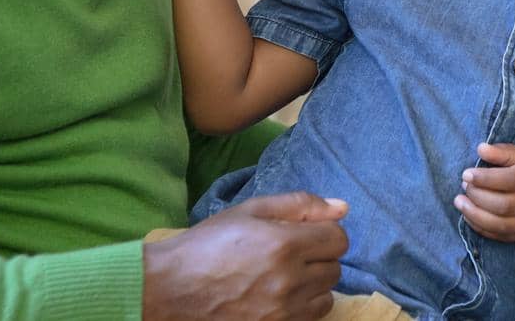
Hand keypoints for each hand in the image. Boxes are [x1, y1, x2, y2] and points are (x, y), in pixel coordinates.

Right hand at [143, 192, 349, 320]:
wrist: (172, 289)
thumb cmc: (208, 244)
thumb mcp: (249, 211)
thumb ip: (299, 205)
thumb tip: (342, 207)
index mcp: (284, 245)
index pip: (339, 239)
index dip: (324, 231)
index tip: (305, 232)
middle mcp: (290, 282)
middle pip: (335, 267)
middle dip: (318, 255)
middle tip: (289, 251)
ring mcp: (284, 312)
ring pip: (327, 295)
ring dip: (313, 282)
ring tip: (284, 274)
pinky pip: (312, 317)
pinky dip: (303, 305)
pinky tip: (279, 294)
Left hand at [454, 142, 514, 241]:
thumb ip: (507, 152)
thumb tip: (480, 149)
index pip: (510, 180)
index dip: (485, 178)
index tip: (467, 173)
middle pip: (504, 205)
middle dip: (477, 196)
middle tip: (463, 185)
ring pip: (502, 225)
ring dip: (475, 215)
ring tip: (459, 202)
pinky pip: (504, 237)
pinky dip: (483, 229)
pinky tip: (470, 216)